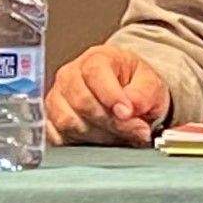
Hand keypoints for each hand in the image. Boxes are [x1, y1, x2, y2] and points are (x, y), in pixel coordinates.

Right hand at [47, 44, 171, 145]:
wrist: (128, 97)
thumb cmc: (136, 86)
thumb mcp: (151, 85)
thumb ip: (143, 94)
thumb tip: (130, 107)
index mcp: (96, 58)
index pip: (95, 73)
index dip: (111, 96)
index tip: (127, 112)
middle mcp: (70, 75)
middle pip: (81, 101)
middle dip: (110, 121)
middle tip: (134, 130)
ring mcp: (57, 98)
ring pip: (68, 122)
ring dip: (98, 135)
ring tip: (120, 136)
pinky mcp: (50, 121)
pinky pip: (59, 137)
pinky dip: (82, 144)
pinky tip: (101, 141)